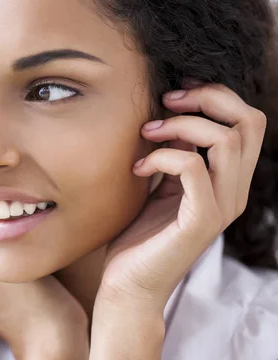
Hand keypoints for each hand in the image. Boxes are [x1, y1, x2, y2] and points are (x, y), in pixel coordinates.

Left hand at [90, 81, 265, 357]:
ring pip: (225, 140)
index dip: (217, 96)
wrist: (129, 284)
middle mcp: (234, 192)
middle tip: (166, 102)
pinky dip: (163, 157)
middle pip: (248, 122)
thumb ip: (176, 156)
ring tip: (147, 133)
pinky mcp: (201, 222)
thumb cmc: (140, 235)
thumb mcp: (162, 186)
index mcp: (228, 181)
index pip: (247, 123)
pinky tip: (139, 167)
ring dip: (181, 126)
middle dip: (206, 98)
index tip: (176, 94)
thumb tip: (174, 119)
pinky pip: (193, 168)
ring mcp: (221, 208)